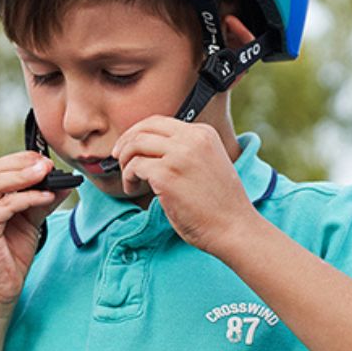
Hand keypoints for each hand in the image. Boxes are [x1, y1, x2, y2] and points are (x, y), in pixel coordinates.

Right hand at [0, 151, 70, 308]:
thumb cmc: (9, 256)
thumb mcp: (28, 221)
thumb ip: (40, 200)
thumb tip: (63, 181)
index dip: (19, 160)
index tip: (44, 159)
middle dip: (23, 164)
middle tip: (48, 164)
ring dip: (25, 176)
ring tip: (49, 174)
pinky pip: (6, 205)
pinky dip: (28, 198)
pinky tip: (47, 196)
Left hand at [111, 118, 257, 254]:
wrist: (233, 228)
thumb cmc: (220, 205)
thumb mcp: (208, 164)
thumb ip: (186, 152)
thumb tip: (150, 150)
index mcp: (203, 133)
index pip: (160, 122)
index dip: (138, 133)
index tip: (128, 147)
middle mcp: (192, 138)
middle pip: (144, 128)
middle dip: (125, 142)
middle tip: (117, 158)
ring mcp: (179, 155)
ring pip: (135, 145)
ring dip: (125, 162)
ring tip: (130, 180)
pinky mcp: (167, 175)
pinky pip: (135, 167)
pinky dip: (128, 178)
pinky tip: (133, 190)